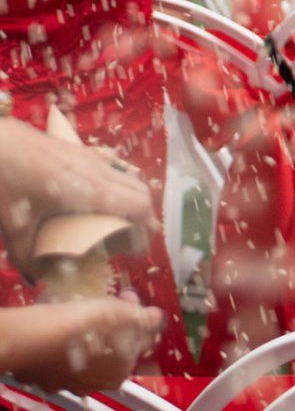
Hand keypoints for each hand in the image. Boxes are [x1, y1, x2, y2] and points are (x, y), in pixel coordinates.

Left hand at [0, 118, 157, 261]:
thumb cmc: (5, 180)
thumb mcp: (14, 226)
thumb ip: (26, 255)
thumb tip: (36, 278)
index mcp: (90, 190)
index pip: (138, 205)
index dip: (147, 226)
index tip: (140, 248)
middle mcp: (98, 169)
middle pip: (140, 189)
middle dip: (145, 214)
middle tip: (134, 236)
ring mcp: (90, 155)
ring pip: (129, 174)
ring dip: (134, 195)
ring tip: (124, 215)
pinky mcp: (79, 148)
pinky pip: (113, 163)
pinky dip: (120, 178)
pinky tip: (106, 187)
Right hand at [0, 299, 164, 390]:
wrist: (38, 337)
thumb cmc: (88, 327)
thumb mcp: (129, 315)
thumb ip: (147, 319)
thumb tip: (156, 317)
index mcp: (120, 373)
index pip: (136, 344)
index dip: (134, 319)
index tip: (126, 300)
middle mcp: (94, 384)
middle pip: (110, 352)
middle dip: (113, 327)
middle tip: (106, 306)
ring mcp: (65, 382)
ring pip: (83, 356)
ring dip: (87, 336)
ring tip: (82, 314)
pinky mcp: (41, 374)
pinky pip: (57, 356)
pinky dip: (62, 343)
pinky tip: (60, 327)